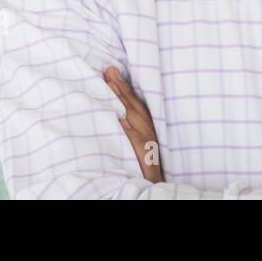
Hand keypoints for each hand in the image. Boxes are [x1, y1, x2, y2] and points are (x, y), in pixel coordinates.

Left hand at [104, 65, 163, 182]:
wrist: (153, 190)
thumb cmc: (143, 166)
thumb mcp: (137, 143)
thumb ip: (128, 125)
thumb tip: (114, 109)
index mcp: (146, 128)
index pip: (135, 104)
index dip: (123, 87)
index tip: (110, 71)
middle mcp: (149, 133)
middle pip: (135, 107)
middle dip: (122, 89)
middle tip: (109, 71)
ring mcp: (147, 145)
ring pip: (136, 119)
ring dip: (124, 102)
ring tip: (111, 86)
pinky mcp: (145, 157)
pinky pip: (137, 142)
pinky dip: (129, 130)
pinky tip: (120, 119)